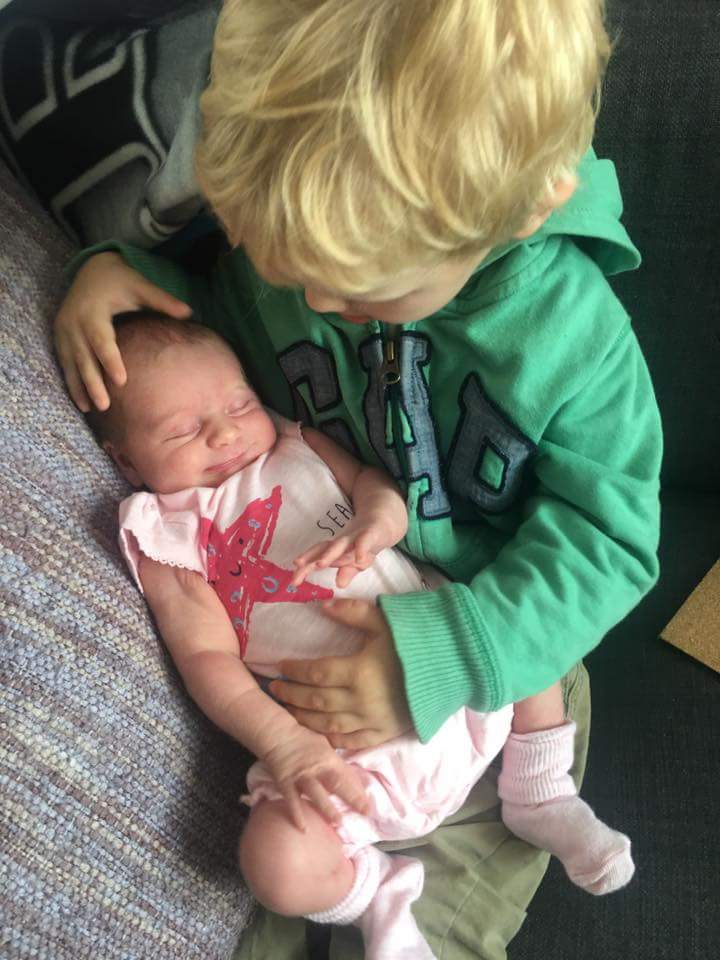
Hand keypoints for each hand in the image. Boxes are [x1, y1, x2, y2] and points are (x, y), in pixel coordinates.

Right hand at [54, 251, 190, 410]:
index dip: (110, 360)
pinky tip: (81, 401)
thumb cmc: (121, 279)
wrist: (91, 269)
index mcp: (93, 311)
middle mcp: (74, 322)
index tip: (121, 380)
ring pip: (71, 363)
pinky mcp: (61, 337)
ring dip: (80, 387)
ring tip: (91, 409)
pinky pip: (65, 363)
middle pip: (84, 357)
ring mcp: (64, 331)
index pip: (102, 340)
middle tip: (105, 405)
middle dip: (93, 382)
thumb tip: (190, 312)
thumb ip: (162, 300)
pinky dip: (72, 382)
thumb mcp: (140, 286)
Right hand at [263, 724, 367, 829]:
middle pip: (337, 784)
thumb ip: (335, 762)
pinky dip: (297, 815)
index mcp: (328, 758)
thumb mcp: (324, 745)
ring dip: (327, 808)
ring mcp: (301, 776)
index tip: (368, 804)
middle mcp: (317, 768)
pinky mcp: (286, 783)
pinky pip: (292, 801)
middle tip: (364, 812)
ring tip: (338, 822)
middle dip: (352, 798)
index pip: (347, 775)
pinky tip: (303, 828)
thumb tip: (350, 777)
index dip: (358, 789)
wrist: (278, 734)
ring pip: (316, 794)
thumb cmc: (303, 738)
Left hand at [270, 599, 411, 748]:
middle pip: (316, 701)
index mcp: (359, 671)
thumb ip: (351, 612)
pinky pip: (352, 741)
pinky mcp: (385, 733)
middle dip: (292, 695)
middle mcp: (361, 701)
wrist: (454, 665)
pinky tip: (319, 733)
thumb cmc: (418, 640)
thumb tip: (322, 606)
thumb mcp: (384, 620)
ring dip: (304, 719)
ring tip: (289, 711)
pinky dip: (332, 739)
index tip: (282, 666)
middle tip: (275, 689)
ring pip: (328, 725)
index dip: (296, 671)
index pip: (316, 673)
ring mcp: (373, 721)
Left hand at [292, 515, 389, 587]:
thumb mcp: (357, 561)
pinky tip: (359, 558)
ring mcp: (356, 536)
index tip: (293, 581)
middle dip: (309, 559)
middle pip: (323, 549)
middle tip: (297, 568)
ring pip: (341, 544)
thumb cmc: (365, 543)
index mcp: (336, 549)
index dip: (305, 567)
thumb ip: (347, 571)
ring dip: (330, 553)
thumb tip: (339, 584)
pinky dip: (362, 548)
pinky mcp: (371, 533)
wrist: (385, 520)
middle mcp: (342, 542)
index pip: (317, 557)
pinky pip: (365, 540)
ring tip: (319, 564)